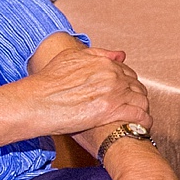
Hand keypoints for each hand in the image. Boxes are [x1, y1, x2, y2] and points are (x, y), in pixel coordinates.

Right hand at [18, 43, 149, 136]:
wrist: (36, 102)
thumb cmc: (47, 82)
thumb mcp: (70, 58)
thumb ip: (98, 54)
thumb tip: (119, 54)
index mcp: (103, 62)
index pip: (127, 71)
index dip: (128, 83)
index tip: (126, 91)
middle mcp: (111, 75)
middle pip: (136, 86)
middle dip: (137, 95)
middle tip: (133, 105)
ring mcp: (113, 92)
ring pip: (141, 100)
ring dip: (142, 108)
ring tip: (140, 116)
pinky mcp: (111, 111)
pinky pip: (138, 115)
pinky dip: (144, 120)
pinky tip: (142, 125)